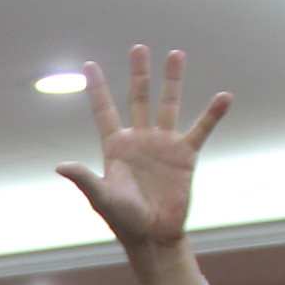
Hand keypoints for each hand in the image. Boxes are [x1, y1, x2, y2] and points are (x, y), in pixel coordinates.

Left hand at [56, 47, 227, 251]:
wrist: (153, 236)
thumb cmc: (123, 220)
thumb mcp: (102, 198)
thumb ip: (85, 179)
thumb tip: (61, 166)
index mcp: (116, 146)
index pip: (104, 110)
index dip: (97, 88)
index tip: (89, 65)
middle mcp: (140, 139)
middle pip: (138, 98)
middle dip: (139, 74)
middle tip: (139, 48)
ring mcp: (163, 144)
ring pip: (168, 104)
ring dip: (172, 80)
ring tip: (176, 54)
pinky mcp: (185, 154)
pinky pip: (200, 129)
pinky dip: (212, 114)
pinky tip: (224, 97)